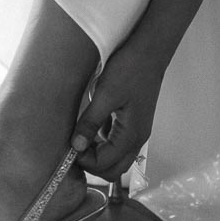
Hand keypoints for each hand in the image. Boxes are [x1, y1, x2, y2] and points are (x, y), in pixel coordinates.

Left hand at [69, 38, 165, 180]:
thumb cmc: (130, 69)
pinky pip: (119, 143)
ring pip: (117, 158)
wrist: (149, 51)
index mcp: (131, 135)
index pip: (106, 165)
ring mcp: (138, 131)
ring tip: (81, 137)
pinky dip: (105, 143)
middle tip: (75, 147)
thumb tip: (76, 146)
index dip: (85, 161)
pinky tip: (93, 126)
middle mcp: (138, 138)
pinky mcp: (135, 122)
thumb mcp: (105, 94)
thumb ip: (90, 122)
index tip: (70, 147)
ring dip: (99, 154)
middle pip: (114, 169)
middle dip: (93, 164)